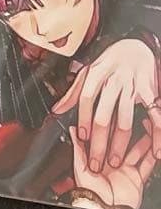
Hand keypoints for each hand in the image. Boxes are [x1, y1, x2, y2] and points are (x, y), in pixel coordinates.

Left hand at [52, 38, 160, 170]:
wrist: (135, 46)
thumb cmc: (109, 62)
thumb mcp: (87, 72)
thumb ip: (73, 92)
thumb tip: (56, 110)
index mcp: (95, 75)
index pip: (85, 98)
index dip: (83, 118)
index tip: (82, 137)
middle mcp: (113, 81)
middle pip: (104, 114)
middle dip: (99, 141)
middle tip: (96, 162)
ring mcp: (132, 87)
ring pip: (125, 119)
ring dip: (121, 143)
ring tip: (117, 161)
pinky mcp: (150, 91)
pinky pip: (154, 115)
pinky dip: (155, 134)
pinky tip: (154, 149)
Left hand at [70, 118, 156, 208]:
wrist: (103, 208)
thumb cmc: (89, 190)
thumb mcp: (80, 166)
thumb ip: (79, 147)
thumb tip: (73, 129)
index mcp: (99, 156)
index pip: (106, 136)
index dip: (111, 124)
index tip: (116, 111)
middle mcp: (113, 161)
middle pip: (124, 141)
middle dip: (130, 128)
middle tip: (135, 114)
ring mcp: (126, 168)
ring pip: (138, 150)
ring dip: (144, 137)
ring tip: (148, 123)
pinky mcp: (137, 177)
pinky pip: (148, 164)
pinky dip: (153, 154)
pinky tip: (156, 144)